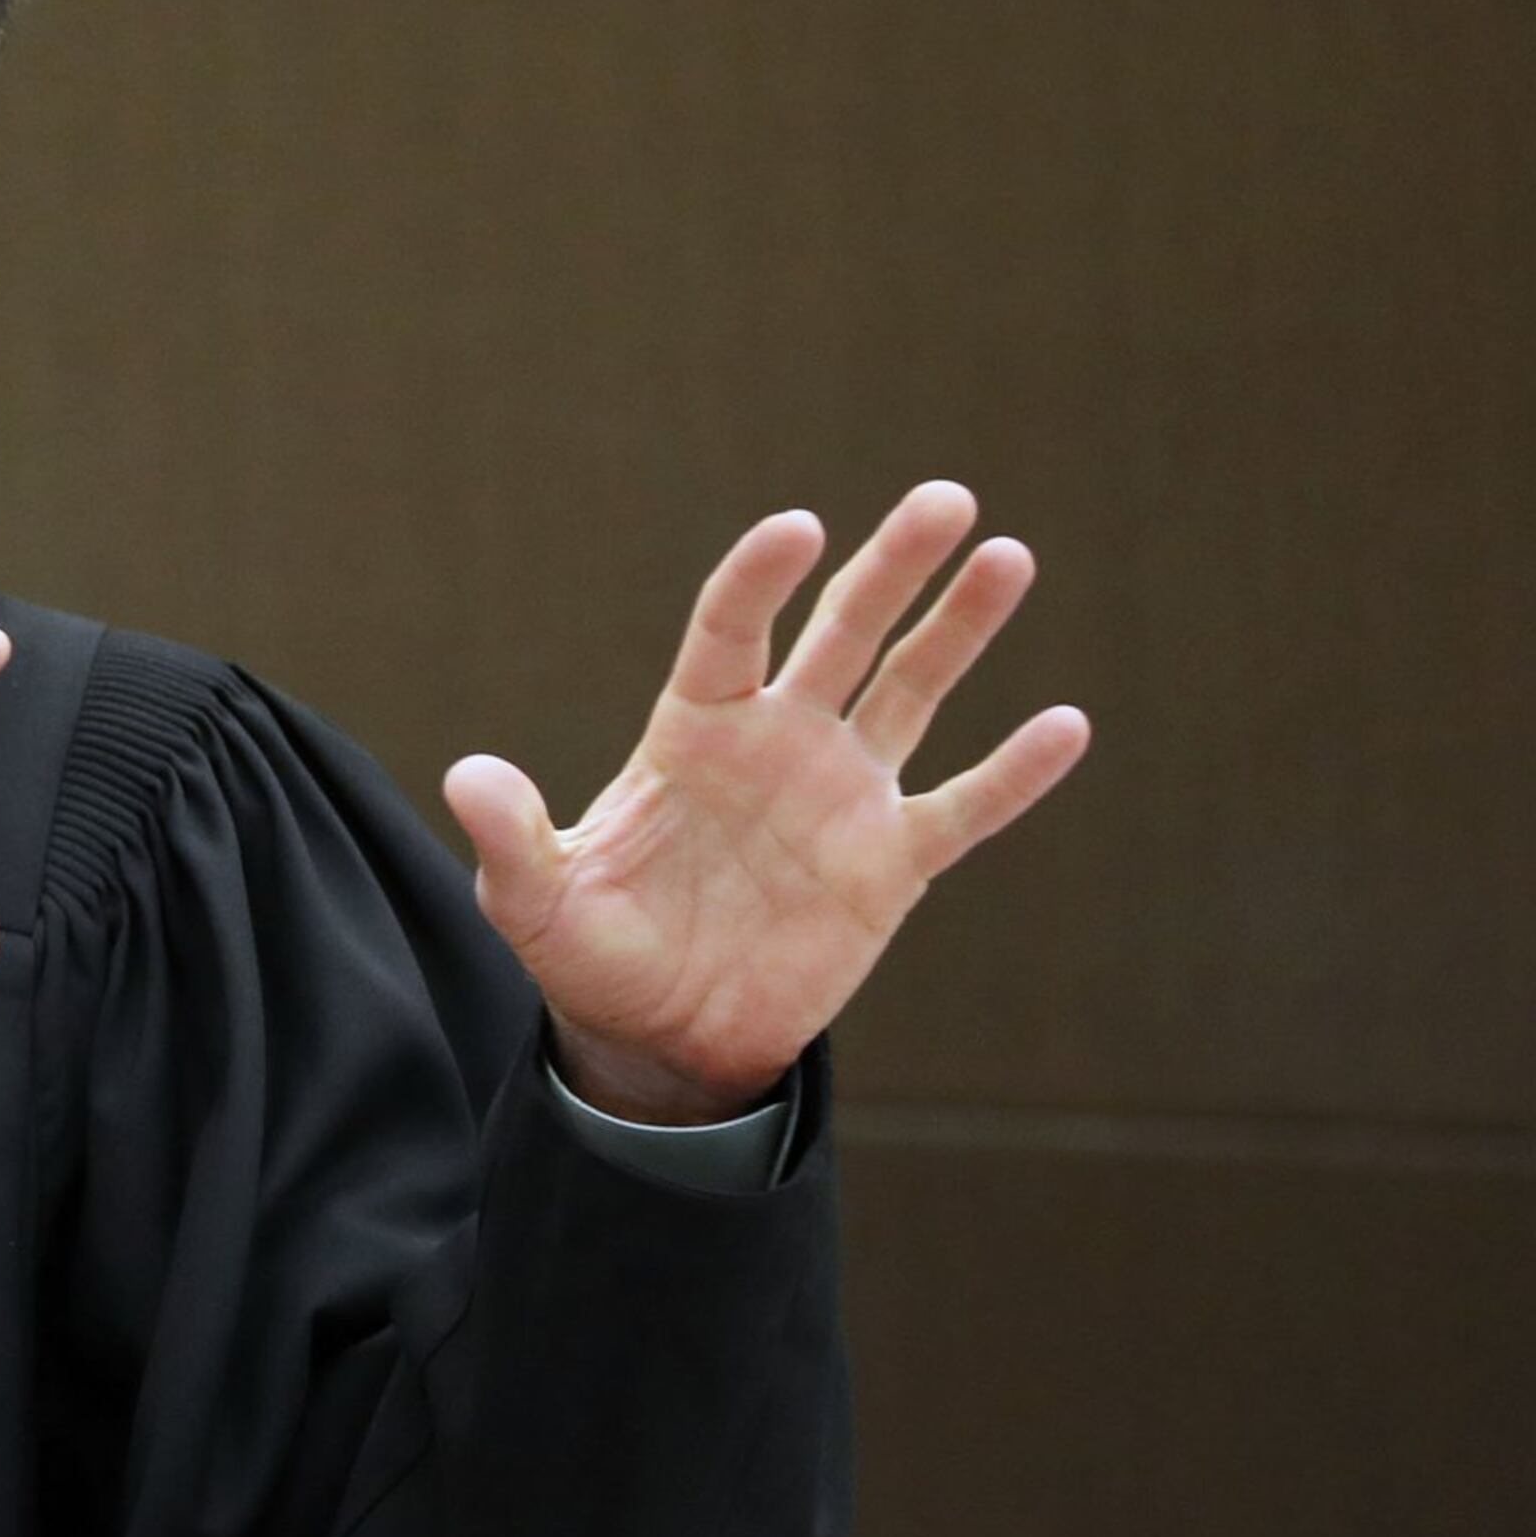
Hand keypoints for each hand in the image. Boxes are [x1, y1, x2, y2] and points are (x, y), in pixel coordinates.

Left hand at [442, 482, 1090, 1121]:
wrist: (665, 1037)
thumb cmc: (593, 954)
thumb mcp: (535, 901)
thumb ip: (512, 838)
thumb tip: (468, 775)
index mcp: (694, 732)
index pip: (731, 631)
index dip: (761, 579)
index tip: (798, 529)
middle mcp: (778, 743)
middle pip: (844, 632)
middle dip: (892, 566)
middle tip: (945, 499)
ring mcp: (842, 795)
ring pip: (912, 691)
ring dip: (960, 629)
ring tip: (1007, 557)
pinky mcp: (890, 863)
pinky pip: (962, 807)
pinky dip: (1013, 773)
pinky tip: (1067, 725)